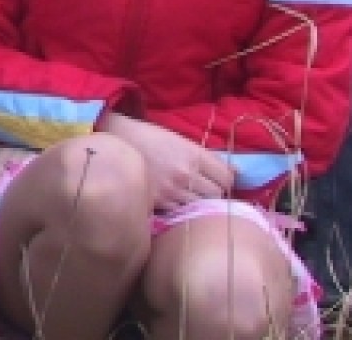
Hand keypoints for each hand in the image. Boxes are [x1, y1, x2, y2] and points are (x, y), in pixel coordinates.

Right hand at [99, 113, 233, 212]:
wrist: (112, 141)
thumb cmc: (147, 137)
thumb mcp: (179, 140)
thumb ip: (208, 157)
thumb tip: (238, 173)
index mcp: (192, 154)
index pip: (227, 178)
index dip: (226, 181)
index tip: (219, 180)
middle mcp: (185, 173)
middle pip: (216, 195)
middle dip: (213, 193)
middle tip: (203, 189)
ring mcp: (170, 190)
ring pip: (199, 207)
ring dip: (197, 203)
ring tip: (186, 195)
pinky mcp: (156, 203)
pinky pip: (179, 213)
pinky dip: (179, 209)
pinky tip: (172, 201)